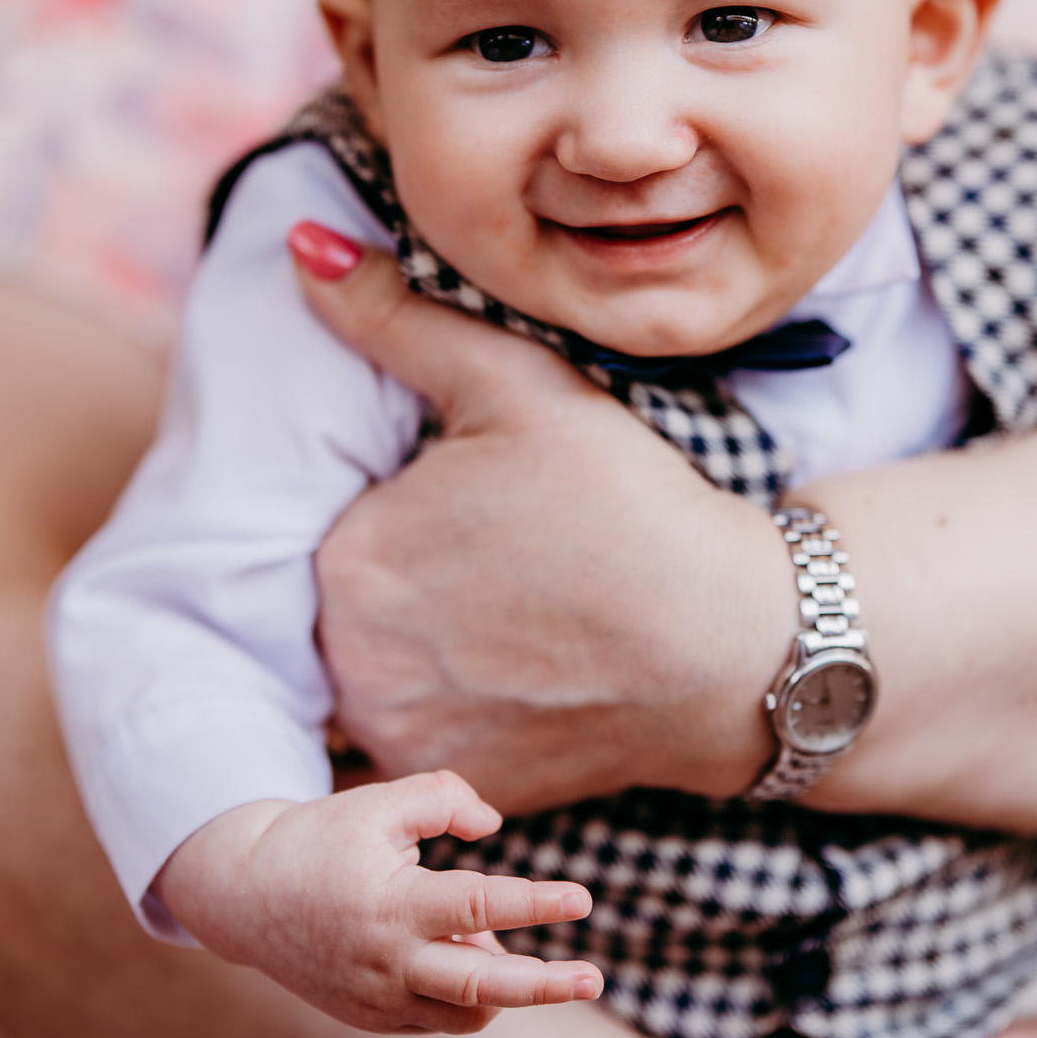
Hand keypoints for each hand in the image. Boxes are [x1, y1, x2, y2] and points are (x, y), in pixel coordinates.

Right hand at [156, 770, 601, 1032]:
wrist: (245, 896)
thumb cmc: (322, 838)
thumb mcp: (380, 803)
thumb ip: (444, 798)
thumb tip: (495, 828)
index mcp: (390, 904)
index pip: (480, 904)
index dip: (536, 902)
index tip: (583, 898)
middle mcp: (387, 962)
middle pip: (482, 988)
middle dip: (545, 986)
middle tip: (595, 980)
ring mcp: (378, 1000)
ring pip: (466, 1012)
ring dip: (499, 982)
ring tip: (491, 940)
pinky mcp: (371, 1019)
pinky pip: (438, 1019)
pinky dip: (465, 993)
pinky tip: (460, 953)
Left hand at [292, 227, 792, 809]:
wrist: (736, 648)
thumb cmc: (629, 508)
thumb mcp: (516, 387)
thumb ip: (395, 319)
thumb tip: (300, 250)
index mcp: (347, 560)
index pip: (320, 522)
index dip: (382, 507)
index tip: (448, 506)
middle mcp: (351, 664)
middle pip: (332, 601)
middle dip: (387, 575)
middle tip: (480, 560)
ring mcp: (400, 739)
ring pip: (364, 672)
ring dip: (403, 646)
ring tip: (495, 617)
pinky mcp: (449, 788)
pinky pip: (405, 744)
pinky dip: (436, 709)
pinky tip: (502, 675)